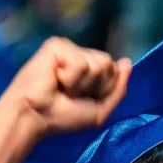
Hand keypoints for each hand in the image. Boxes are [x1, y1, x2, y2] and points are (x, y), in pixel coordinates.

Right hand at [0, 37, 132, 137]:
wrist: (34, 117)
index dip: (104, 90)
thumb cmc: (62, 117)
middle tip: (71, 94)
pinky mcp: (56, 45)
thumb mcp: (99, 110)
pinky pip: (81, 64)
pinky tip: (55, 80)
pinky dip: (70, 80)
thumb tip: (128, 63)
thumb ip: (118, 89)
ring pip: (98, 64)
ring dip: (82, 85)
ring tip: (62, 88)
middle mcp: (78, 54)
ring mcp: (67, 48)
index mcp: (88, 67)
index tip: (82, 99)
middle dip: (95, 87)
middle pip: (108, 64)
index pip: (114, 70)